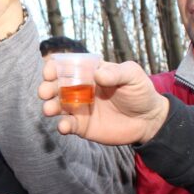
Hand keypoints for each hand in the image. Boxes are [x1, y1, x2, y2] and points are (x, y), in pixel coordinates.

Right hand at [40, 60, 169, 144]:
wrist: (149, 120)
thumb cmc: (141, 92)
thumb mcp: (133, 76)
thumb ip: (116, 73)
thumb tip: (98, 74)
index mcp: (89, 73)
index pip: (66, 66)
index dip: (54, 68)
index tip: (49, 72)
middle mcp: (80, 89)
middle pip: (56, 86)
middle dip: (46, 88)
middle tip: (44, 92)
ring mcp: (80, 108)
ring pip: (57, 106)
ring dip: (50, 107)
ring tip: (49, 110)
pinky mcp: (83, 126)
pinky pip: (68, 125)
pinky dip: (63, 126)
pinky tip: (64, 127)